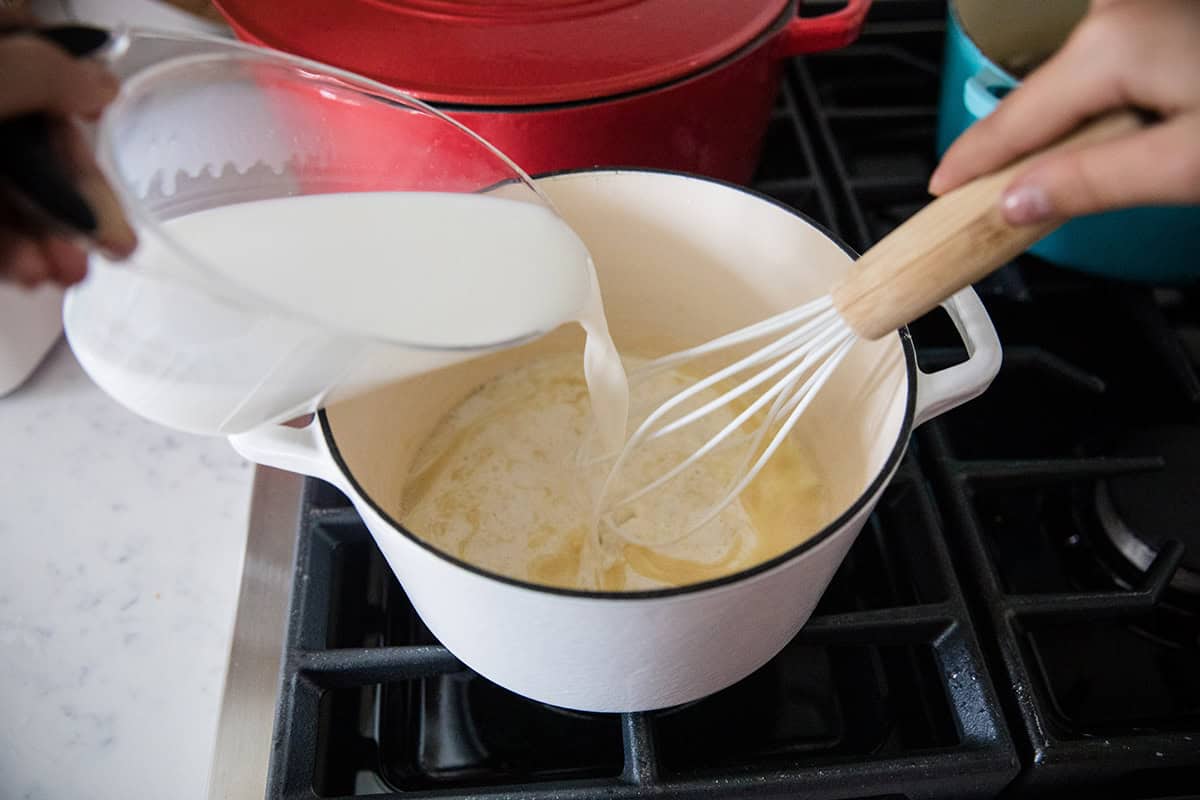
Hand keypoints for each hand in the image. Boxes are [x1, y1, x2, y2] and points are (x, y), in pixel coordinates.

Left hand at [0, 12, 133, 287]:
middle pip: (36, 145)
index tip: (105, 125)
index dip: (78, 99)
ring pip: (14, 196)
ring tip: (69, 272)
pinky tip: (32, 273)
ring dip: (50, 238)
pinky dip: (13, 254)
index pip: (43, 65)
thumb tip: (102, 84)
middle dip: (75, 201)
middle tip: (111, 243)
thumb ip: (47, 74)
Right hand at [928, 0, 1199, 225]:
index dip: (968, 164)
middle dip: (1010, 155)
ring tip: (1049, 186)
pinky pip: (1100, 74)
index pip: (1009, 121)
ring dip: (1054, 137)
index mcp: (1110, 46)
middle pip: (1035, 104)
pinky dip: (1086, 114)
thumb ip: (1093, 184)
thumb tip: (1015, 202)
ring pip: (1068, 91)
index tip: (938, 192)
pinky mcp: (1158, 22)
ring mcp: (1138, 12)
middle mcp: (1117, 15)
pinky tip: (1098, 146)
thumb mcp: (1185, 164)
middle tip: (991, 209)